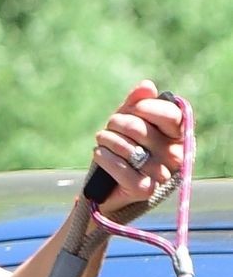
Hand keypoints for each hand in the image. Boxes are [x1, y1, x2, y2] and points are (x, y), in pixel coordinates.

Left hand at [91, 80, 184, 211]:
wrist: (109, 189)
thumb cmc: (123, 151)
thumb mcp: (129, 123)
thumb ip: (138, 104)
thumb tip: (147, 86)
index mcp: (178, 137)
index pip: (171, 116)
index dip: (149, 108)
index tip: (133, 108)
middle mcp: (175, 157)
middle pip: (142, 130)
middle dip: (118, 123)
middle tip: (110, 126)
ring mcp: (162, 175)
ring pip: (128, 148)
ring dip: (107, 139)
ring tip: (101, 139)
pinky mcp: (144, 190)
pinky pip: (121, 167)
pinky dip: (104, 157)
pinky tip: (98, 153)